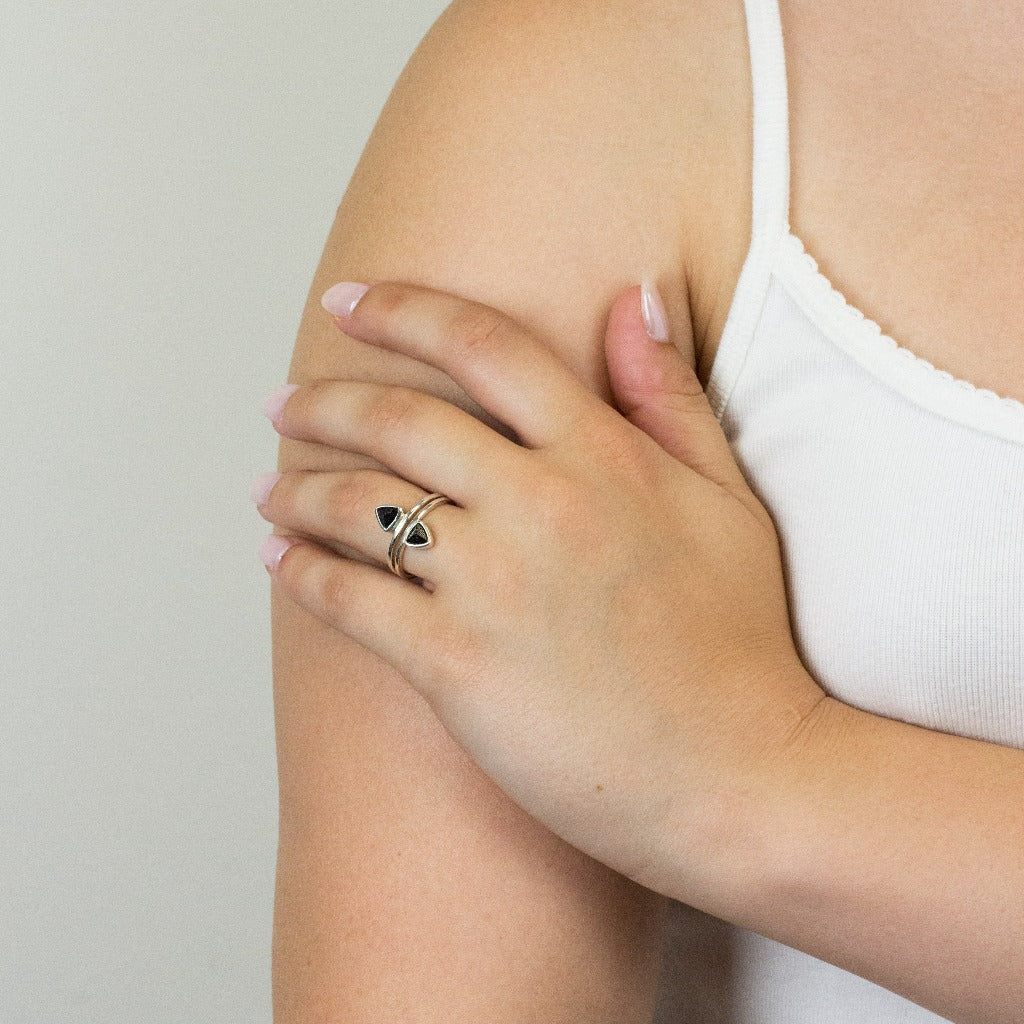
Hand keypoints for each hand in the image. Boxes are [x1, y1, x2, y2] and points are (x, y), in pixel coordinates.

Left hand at [254, 279, 827, 901]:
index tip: (350, 303)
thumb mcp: (726, 498)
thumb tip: (634, 297)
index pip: (482, 347)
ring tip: (268, 488)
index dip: (402, 310)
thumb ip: (670, 394)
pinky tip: (277, 560)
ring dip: (295, 490)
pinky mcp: (458, 667)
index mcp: (602, 455)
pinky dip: (299, 574)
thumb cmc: (739, 640)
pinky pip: (351, 602)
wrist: (739, 775)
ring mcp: (494, 587)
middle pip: (398, 420)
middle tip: (284, 404)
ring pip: (359, 507)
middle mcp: (540, 504)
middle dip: (323, 402)